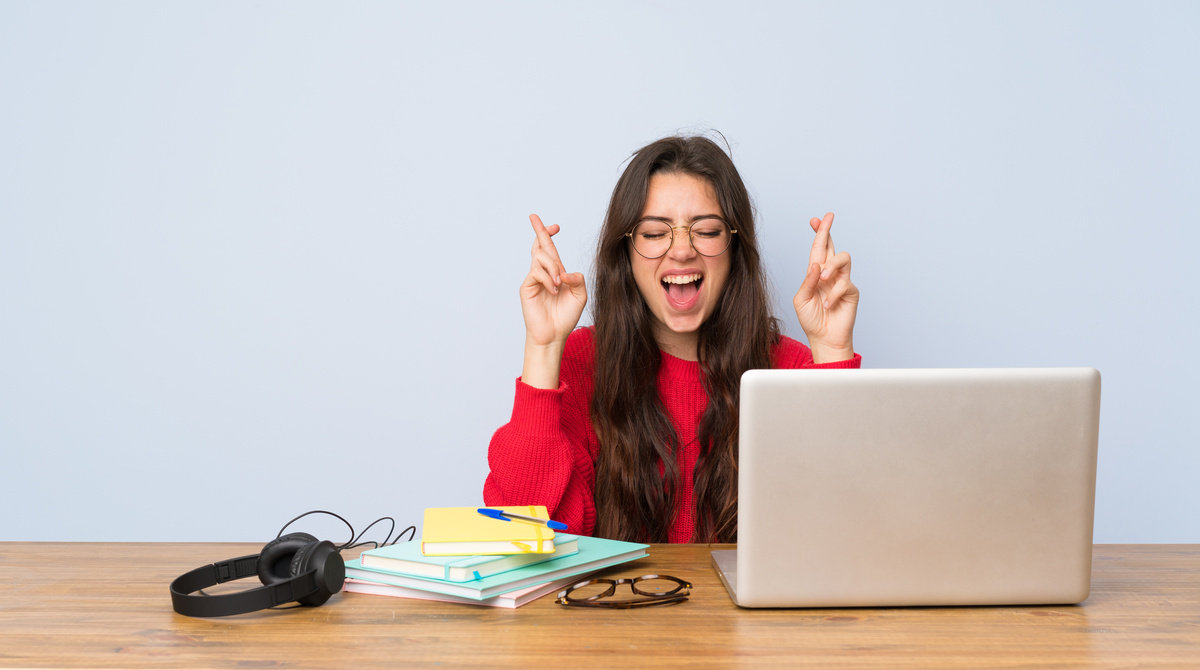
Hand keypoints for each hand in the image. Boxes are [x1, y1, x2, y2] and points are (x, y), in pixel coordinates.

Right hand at [520, 214, 586, 387]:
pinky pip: (536, 272)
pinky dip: (547, 278)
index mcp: (555, 273)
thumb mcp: (580, 295)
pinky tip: (553, 290)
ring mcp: (534, 279)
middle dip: (540, 231)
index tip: (555, 225)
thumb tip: (565, 272)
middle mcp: (543, 273)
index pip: (550, 249)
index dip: (549, 235)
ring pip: (540, 257)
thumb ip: (577, 279)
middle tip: (537, 218)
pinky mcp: (527, 287)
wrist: (554, 335)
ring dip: (553, 266)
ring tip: (559, 283)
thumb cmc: (566, 317)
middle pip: (539, 246)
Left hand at [793, 212, 858, 362]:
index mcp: (816, 273)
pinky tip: (827, 305)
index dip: (818, 233)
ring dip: (832, 265)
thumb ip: (807, 281)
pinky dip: (833, 295)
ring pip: (843, 258)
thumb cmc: (811, 320)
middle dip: (828, 231)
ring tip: (823, 279)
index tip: (815, 219)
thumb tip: (816, 264)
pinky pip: (844, 284)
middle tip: (827, 218)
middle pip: (832, 246)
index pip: (818, 249)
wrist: (824, 338)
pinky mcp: (851, 291)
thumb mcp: (801, 300)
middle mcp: (830, 274)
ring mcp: (842, 281)